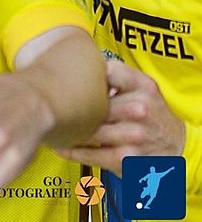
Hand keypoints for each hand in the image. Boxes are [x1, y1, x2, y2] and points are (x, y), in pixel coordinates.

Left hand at [58, 60, 184, 175]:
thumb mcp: (144, 88)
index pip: (107, 70)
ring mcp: (131, 135)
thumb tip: (78, 63)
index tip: (67, 76)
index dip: (85, 73)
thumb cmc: (152, 115)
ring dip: (65, 127)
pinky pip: (88, 152)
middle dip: (68, 103)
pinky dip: (71, 149)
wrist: (176, 150)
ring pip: (86, 128)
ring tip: (48, 121)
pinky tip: (60, 143)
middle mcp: (139, 109)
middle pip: (91, 102)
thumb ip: (118, 75)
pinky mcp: (124, 158)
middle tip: (44, 99)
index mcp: (143, 87)